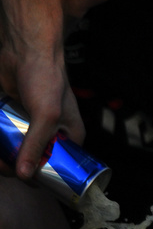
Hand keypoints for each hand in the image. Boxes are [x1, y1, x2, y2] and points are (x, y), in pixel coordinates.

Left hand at [0, 46, 81, 179]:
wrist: (25, 52)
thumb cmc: (46, 78)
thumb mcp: (46, 114)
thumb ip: (36, 144)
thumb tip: (24, 175)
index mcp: (70, 135)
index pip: (60, 166)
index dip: (42, 176)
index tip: (22, 177)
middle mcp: (53, 133)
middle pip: (34, 162)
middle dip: (16, 167)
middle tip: (3, 163)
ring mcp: (32, 126)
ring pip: (17, 152)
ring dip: (3, 158)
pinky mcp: (15, 119)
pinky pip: (6, 138)